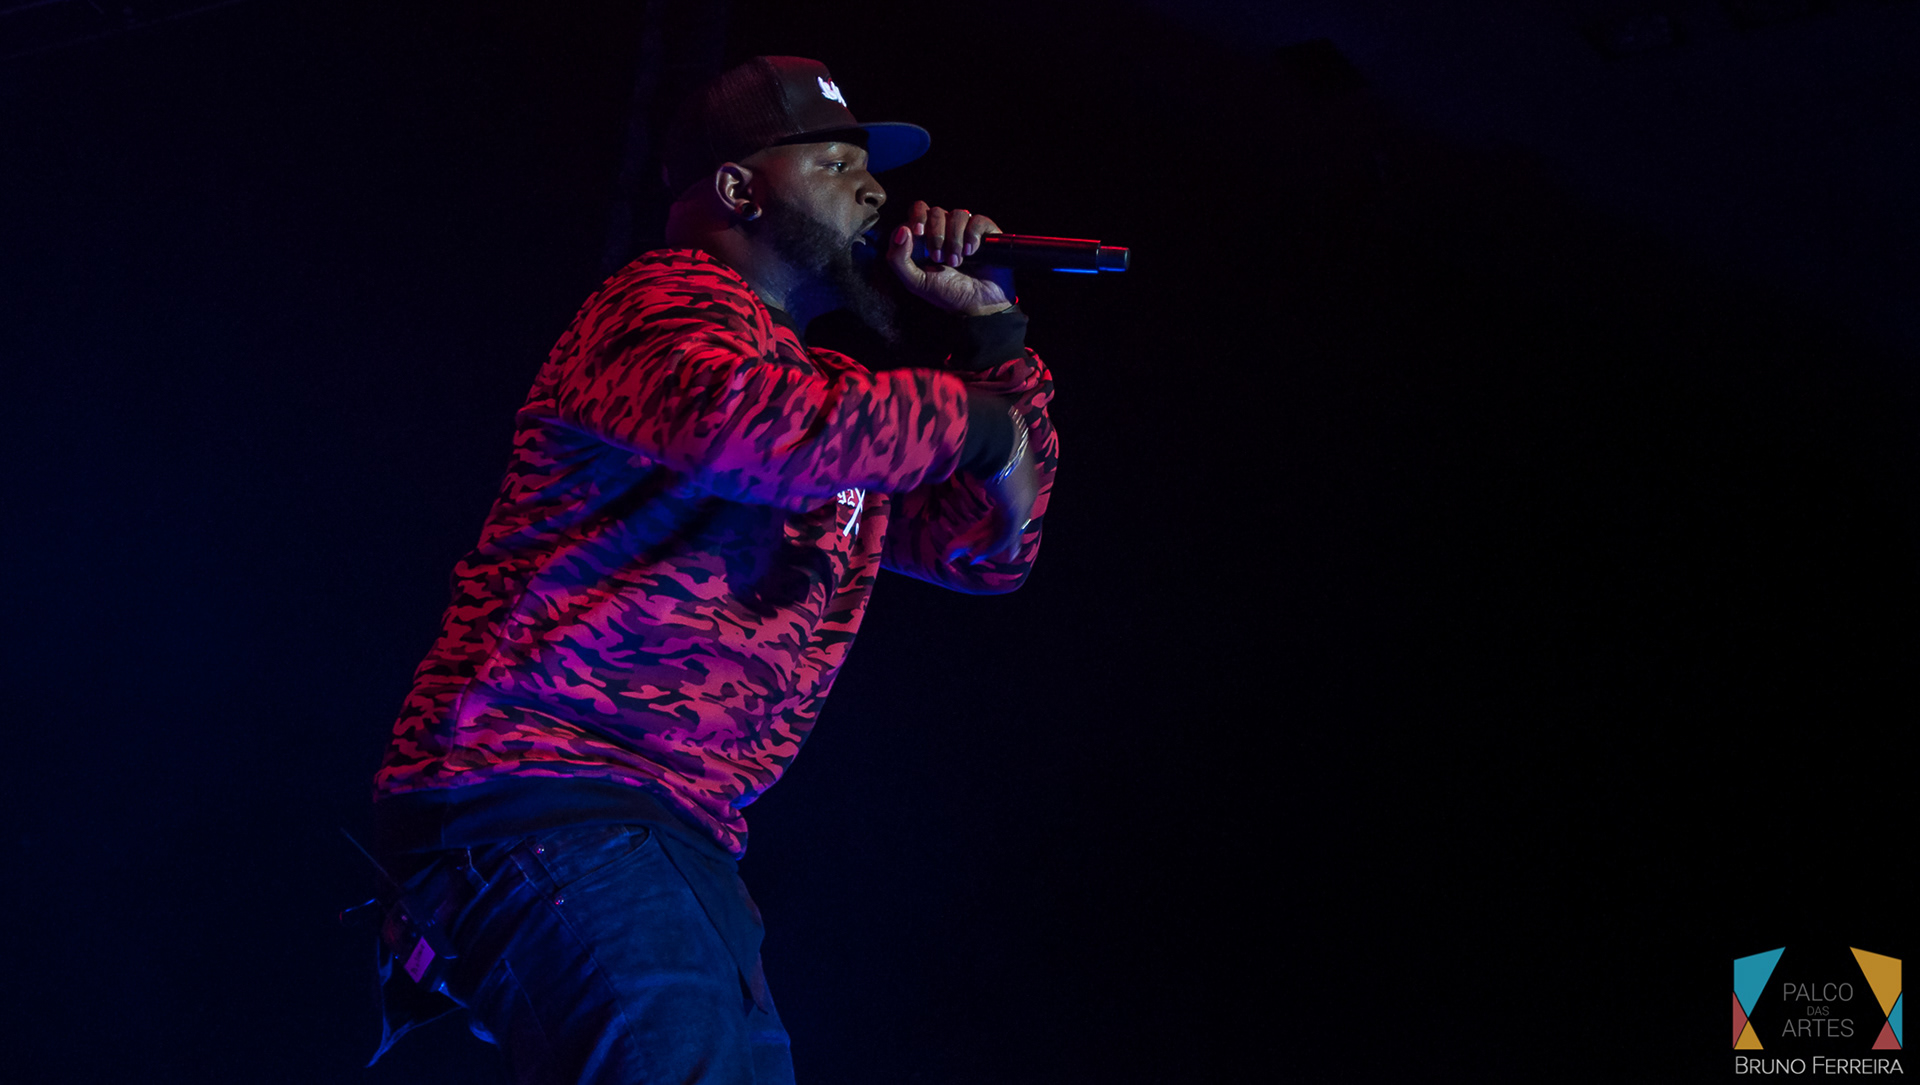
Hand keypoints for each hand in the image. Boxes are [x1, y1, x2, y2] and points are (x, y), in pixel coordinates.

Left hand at [885, 200, 1016, 315]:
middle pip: (935, 211)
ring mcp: (965, 230)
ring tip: (957, 262)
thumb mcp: (916, 282)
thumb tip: (901, 230)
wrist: (980, 304)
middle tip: (939, 258)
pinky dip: (972, 236)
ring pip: (957, 214)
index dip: (917, 218)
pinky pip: (977, 220)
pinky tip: (971, 252)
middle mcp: (945, 230)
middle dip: (936, 234)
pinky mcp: (985, 233)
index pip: (917, 211)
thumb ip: (898, 260)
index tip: (919, 233)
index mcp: (924, 238)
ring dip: (954, 240)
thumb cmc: (947, 293)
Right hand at [976, 429, 1038, 561]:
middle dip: (982, 538)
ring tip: (963, 556)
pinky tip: (974, 555)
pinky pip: (1002, 535)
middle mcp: (1027, 490)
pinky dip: (988, 547)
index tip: (977, 534)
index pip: (1006, 505)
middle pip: (1003, 520)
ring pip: (1002, 531)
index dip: (990, 522)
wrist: (993, 431)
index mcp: (1022, 474)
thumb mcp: (985, 445)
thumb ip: (979, 452)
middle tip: (966, 552)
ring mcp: (1023, 501)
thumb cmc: (984, 433)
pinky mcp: (1015, 509)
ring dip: (980, 545)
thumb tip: (960, 440)